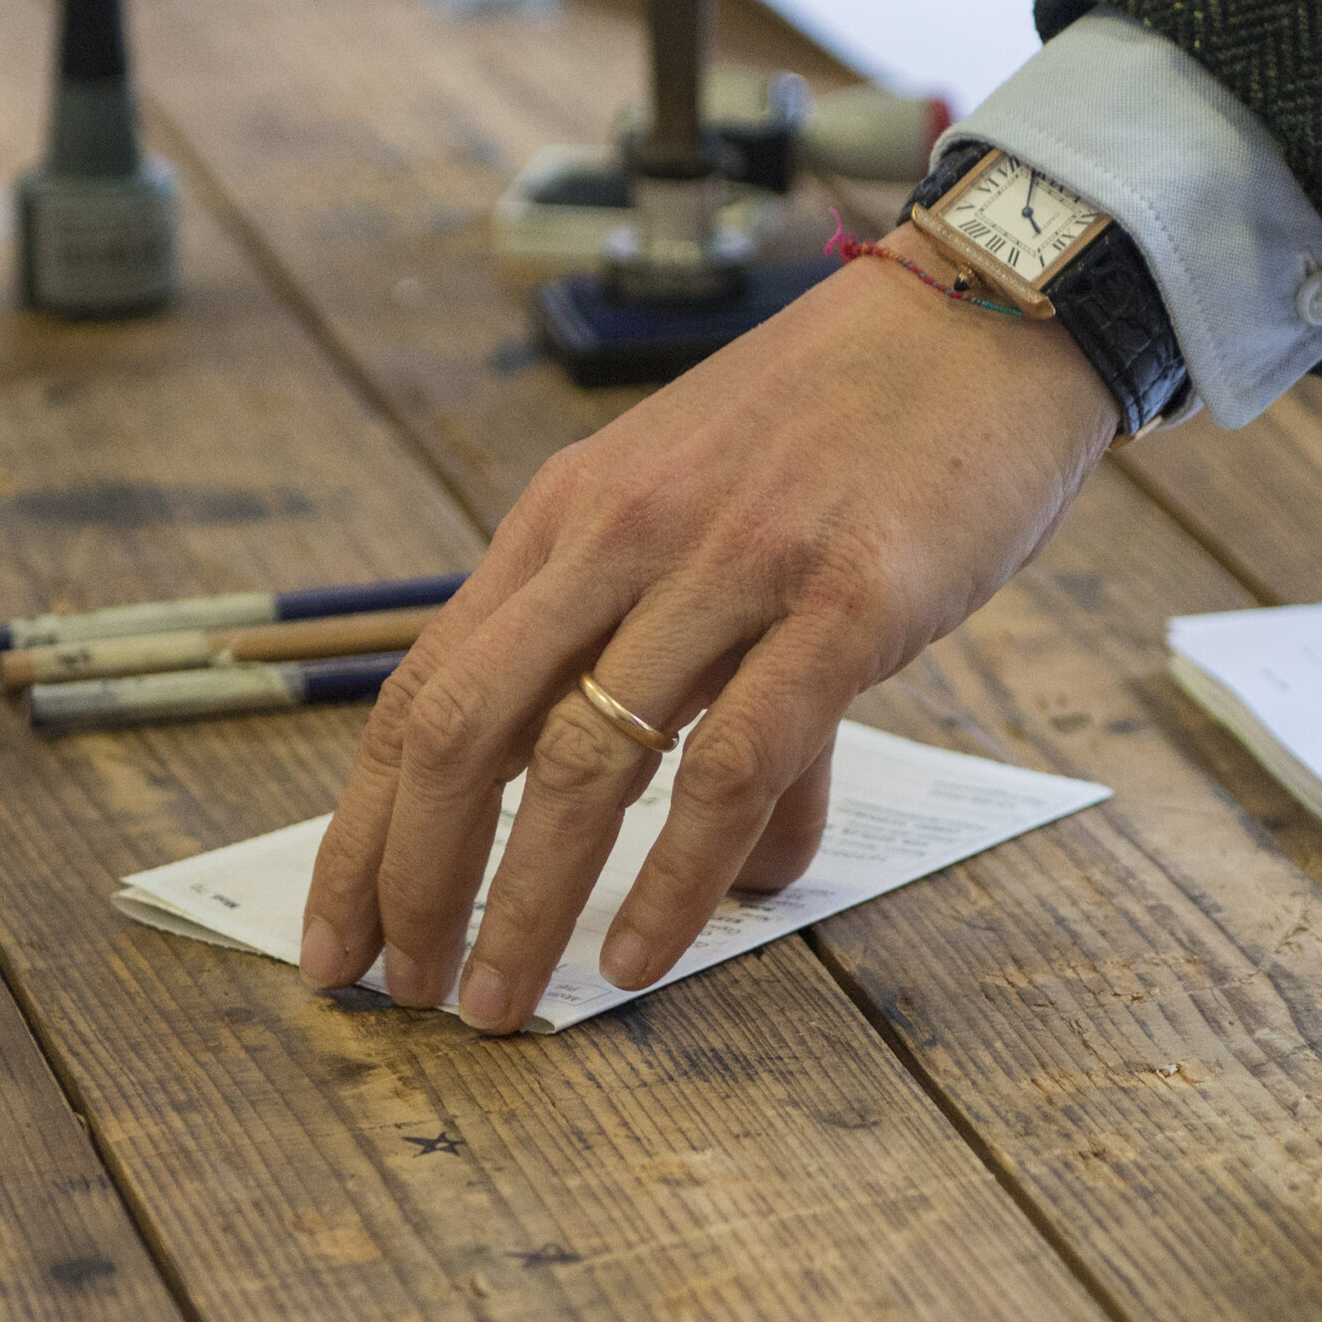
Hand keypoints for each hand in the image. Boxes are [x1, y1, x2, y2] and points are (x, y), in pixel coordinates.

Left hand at [300, 230, 1117, 1033]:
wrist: (984, 315)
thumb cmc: (852, 424)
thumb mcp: (721, 522)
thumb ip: (709, 686)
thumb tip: (739, 861)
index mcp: (570, 513)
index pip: (423, 686)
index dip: (366, 824)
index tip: (337, 935)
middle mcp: (621, 534)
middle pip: (462, 729)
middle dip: (411, 879)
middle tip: (402, 994)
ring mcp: (726, 563)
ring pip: (579, 759)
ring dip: (522, 902)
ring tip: (503, 1006)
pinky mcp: (841, 601)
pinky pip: (728, 765)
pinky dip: (674, 879)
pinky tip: (638, 956)